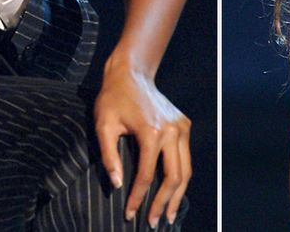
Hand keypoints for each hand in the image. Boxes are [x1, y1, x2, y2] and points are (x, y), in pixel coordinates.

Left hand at [94, 63, 190, 227]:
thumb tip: (117, 184)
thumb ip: (109, 156)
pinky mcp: (183, 125)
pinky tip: (173, 192)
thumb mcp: (104, 125)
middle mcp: (172, 131)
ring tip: (167, 214)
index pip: (145, 175)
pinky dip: (181, 178)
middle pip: (174, 177)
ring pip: (186, 170)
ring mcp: (181, 127)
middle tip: (153, 222)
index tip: (130, 214)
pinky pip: (186, 158)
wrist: (132, 73)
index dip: (138, 197)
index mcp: (152, 132)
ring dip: (177, 195)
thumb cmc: (113, 98)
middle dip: (163, 202)